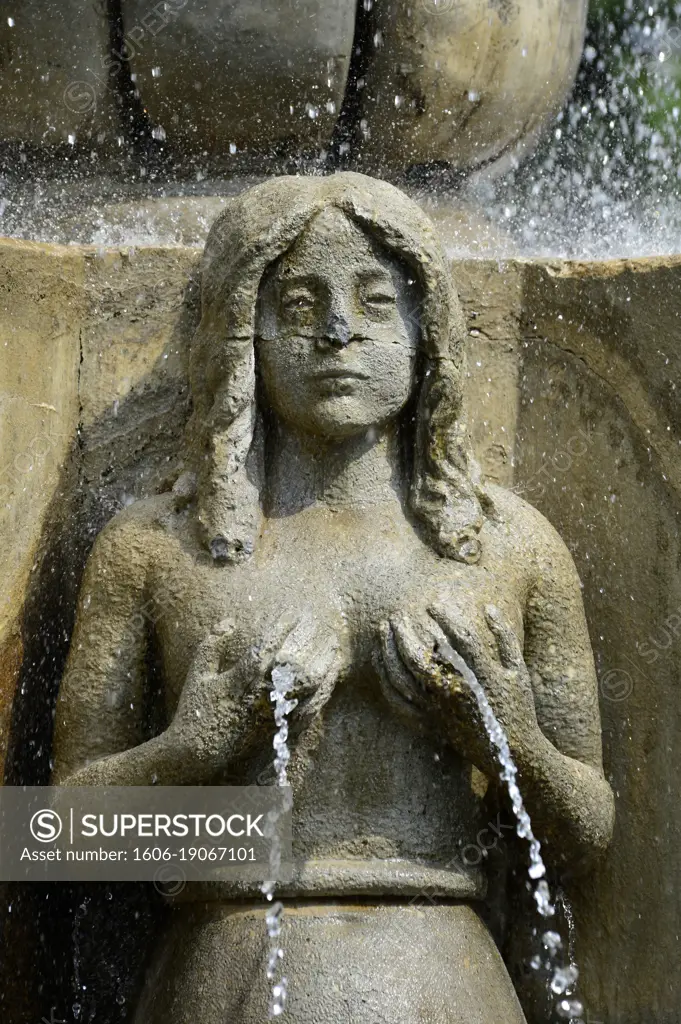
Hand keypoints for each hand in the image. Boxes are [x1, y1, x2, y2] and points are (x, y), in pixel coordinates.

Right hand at [169, 611, 342, 771]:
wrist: (198, 755)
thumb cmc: (197, 711)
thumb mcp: (199, 674)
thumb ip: (213, 645)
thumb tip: (230, 621)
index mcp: (241, 678)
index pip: (267, 645)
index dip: (282, 626)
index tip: (293, 612)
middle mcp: (262, 695)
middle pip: (297, 664)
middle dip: (312, 642)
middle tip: (321, 625)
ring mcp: (276, 714)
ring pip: (310, 686)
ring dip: (325, 663)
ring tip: (333, 646)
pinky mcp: (284, 730)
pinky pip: (312, 708)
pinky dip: (325, 689)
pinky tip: (331, 675)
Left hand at [375, 602, 537, 774]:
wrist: (508, 753)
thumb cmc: (516, 707)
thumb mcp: (518, 671)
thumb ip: (505, 638)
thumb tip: (490, 608)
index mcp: (481, 677)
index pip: (459, 640)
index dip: (445, 618)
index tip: (431, 603)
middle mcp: (456, 692)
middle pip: (421, 657)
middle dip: (405, 632)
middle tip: (396, 614)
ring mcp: (439, 709)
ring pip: (404, 677)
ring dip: (389, 650)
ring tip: (383, 629)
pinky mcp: (429, 721)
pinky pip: (398, 701)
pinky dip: (385, 679)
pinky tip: (380, 660)